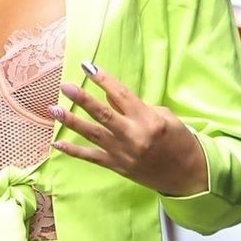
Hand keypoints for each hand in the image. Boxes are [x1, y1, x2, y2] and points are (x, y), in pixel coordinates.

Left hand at [52, 63, 208, 196]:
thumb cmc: (178, 140)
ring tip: (54, 109)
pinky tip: (57, 142)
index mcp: (148, 119)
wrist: (186, 174)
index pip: (121, 94)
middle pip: (103, 114)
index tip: (87, 66)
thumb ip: (135, 107)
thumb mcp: (164, 116)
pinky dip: (73, 151)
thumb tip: (109, 98)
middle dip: (82, 99)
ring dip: (71, 121)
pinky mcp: (117, 167)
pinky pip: (91, 158)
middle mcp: (134, 136)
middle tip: (65, 86)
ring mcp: (123, 153)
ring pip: (92, 134)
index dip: (103, 79)